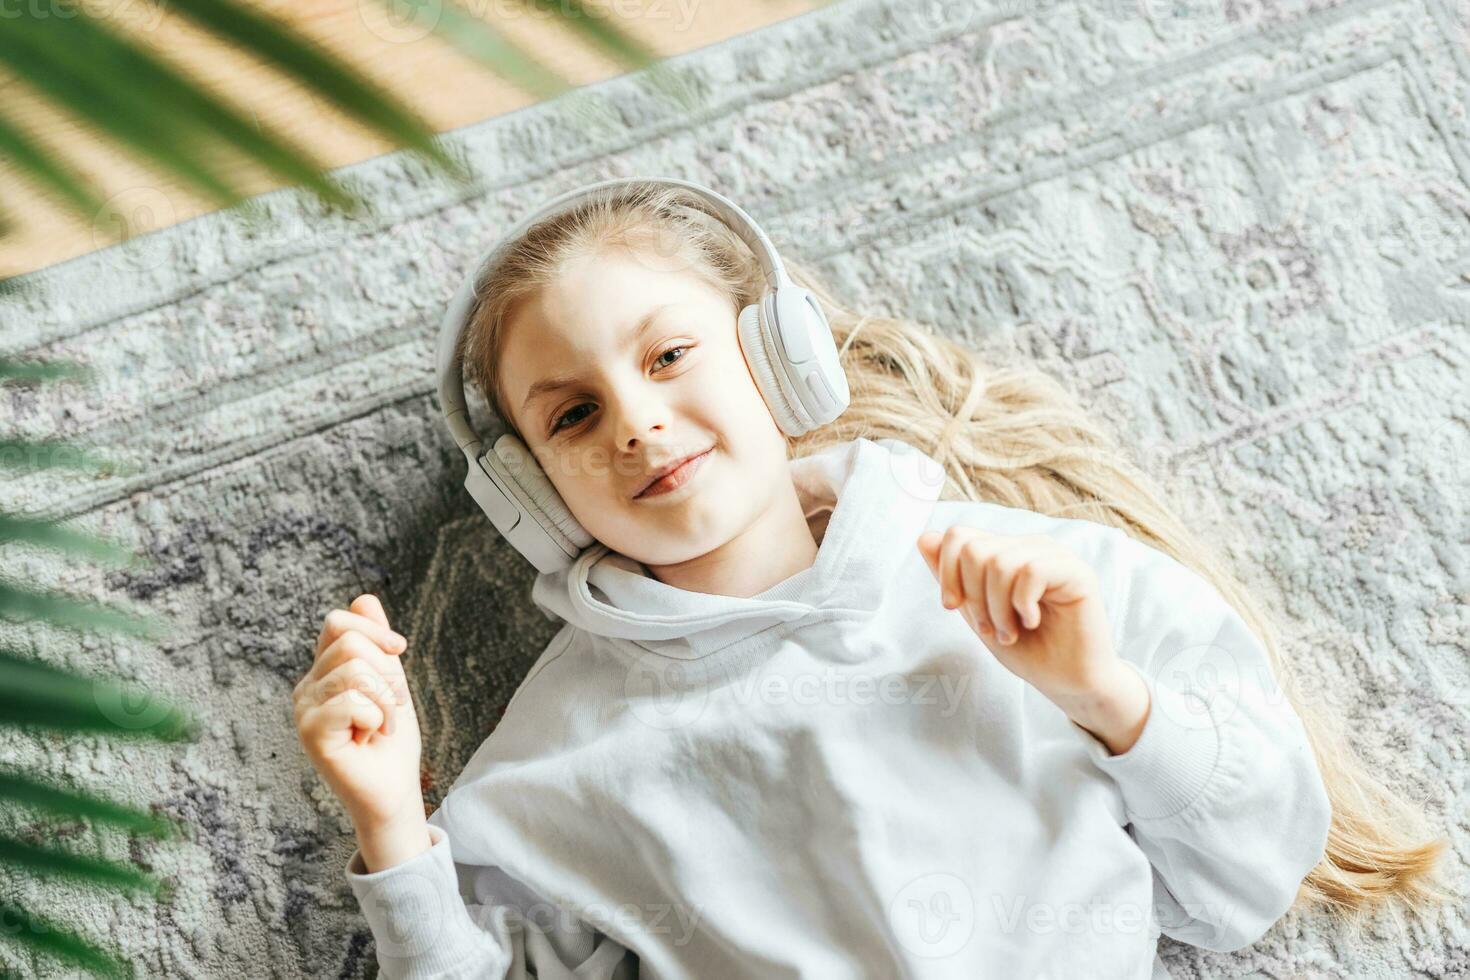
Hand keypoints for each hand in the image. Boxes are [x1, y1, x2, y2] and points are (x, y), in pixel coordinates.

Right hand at [293, 594, 424, 832]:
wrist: (392, 789)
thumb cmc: (390, 742)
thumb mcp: (390, 681)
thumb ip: (375, 643)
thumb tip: (364, 598)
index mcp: (323, 671)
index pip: (339, 622)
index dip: (375, 629)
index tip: (399, 649)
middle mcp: (307, 686)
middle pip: (349, 642)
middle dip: (387, 672)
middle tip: (390, 706)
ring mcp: (304, 709)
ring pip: (355, 670)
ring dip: (386, 699)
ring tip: (380, 724)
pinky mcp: (310, 732)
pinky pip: (351, 700)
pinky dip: (376, 717)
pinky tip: (370, 737)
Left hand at [917, 527, 1121, 707]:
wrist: (1067, 682)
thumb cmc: (1027, 650)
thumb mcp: (977, 614)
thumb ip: (953, 578)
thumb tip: (925, 537)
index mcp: (1005, 552)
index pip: (959, 536)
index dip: (946, 572)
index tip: (953, 607)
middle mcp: (1029, 546)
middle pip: (974, 549)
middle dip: (974, 597)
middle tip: (992, 629)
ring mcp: (1054, 556)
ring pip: (1000, 563)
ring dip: (998, 609)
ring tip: (1010, 632)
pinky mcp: (1077, 572)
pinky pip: (1031, 572)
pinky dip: (1022, 605)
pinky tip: (1033, 621)